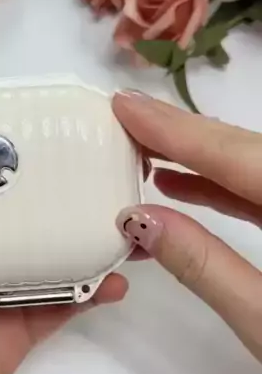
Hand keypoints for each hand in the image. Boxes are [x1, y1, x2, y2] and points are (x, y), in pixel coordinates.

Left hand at [0, 103, 127, 373]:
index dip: (0, 141)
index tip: (44, 116)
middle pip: (17, 209)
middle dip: (57, 185)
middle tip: (105, 160)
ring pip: (47, 253)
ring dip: (84, 234)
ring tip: (126, 213)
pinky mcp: (14, 335)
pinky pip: (61, 304)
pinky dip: (90, 290)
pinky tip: (116, 277)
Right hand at [112, 91, 261, 361]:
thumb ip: (205, 267)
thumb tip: (140, 219)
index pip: (240, 157)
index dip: (178, 130)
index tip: (126, 107)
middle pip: (250, 152)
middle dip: (185, 135)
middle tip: (125, 121)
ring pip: (258, 169)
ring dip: (202, 160)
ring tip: (143, 155)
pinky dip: (226, 187)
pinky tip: (184, 187)